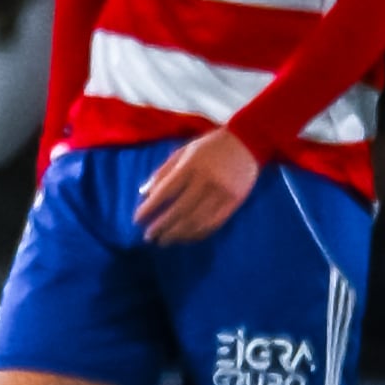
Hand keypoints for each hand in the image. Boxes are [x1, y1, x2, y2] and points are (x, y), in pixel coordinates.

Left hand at [134, 128, 258, 243]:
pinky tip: (185, 237)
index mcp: (191, 166)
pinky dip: (197, 233)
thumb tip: (143, 193)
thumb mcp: (182, 152)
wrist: (247, 143)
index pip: (165, 192)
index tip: (137, 220)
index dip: (150, 208)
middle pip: (180, 210)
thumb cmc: (209, 147)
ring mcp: (222, 193)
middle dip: (162, 226)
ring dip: (178, 234)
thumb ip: (163, 172)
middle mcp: (206, 181)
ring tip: (163, 241)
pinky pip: (214, 223)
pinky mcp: (235, 202)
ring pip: (196, 220)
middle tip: (148, 237)